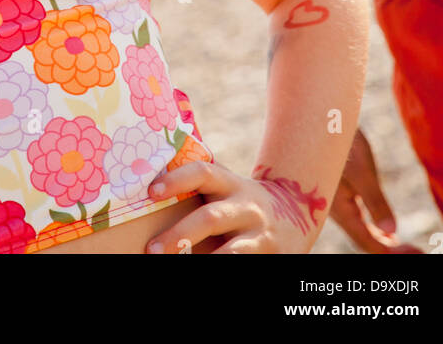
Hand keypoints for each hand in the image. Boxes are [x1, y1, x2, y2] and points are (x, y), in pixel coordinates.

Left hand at [145, 159, 322, 253]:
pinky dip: (220, 267)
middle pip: (211, 218)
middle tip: (152, 249)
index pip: (203, 173)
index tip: (151, 191)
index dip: (177, 180)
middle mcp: (247, 206)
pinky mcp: (270, 257)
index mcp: (230, 183)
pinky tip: (204, 270)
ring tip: (176, 268)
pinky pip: (242, 266)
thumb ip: (199, 185)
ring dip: (204, 261)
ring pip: (231, 252)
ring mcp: (260, 235)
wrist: (294, 215)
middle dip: (180, 235)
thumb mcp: (226, 187)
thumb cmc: (238, 202)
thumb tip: (149, 182)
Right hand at [329, 126, 421, 253]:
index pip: (368, 243)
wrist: (318, 120)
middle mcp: (336, 211)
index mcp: (339, 210)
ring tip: (406, 248)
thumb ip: (375, 201)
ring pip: (361, 231)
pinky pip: (358, 220)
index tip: (416, 253)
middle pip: (365, 240)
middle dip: (391, 250)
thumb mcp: (361, 171)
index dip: (391, 253)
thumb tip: (392, 231)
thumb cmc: (338, 142)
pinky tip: (386, 231)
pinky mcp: (339, 194)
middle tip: (418, 252)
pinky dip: (375, 228)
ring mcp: (337, 204)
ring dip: (383, 241)